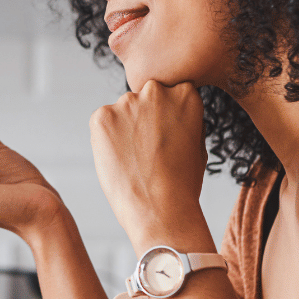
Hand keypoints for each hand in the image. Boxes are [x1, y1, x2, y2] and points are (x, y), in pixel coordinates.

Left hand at [89, 80, 211, 251]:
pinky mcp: (101, 117)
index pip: (169, 95)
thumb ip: (183, 119)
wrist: (161, 208)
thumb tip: (170, 111)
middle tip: (147, 150)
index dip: (165, 119)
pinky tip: (119, 160)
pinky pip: (102, 123)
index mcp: (185, 93)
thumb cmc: (182, 182)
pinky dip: (105, 139)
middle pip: (143, 99)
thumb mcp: (197, 142)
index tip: (164, 138)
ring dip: (123, 129)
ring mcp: (126, 102)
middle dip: (143, 119)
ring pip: (121, 112)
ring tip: (134, 159)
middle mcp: (155, 90)